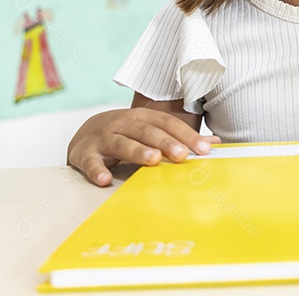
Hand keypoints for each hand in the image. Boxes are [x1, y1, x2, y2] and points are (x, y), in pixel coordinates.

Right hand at [67, 107, 219, 186]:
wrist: (85, 133)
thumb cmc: (126, 134)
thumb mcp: (151, 131)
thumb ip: (179, 138)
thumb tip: (215, 143)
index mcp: (142, 118)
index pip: (167, 124)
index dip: (186, 135)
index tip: (205, 149)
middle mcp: (122, 123)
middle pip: (147, 132)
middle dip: (165, 143)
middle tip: (182, 156)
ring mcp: (103, 137)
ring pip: (121, 143)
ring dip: (137, 151)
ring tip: (152, 160)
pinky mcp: (84, 153)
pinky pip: (91, 161)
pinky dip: (97, 170)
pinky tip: (105, 180)